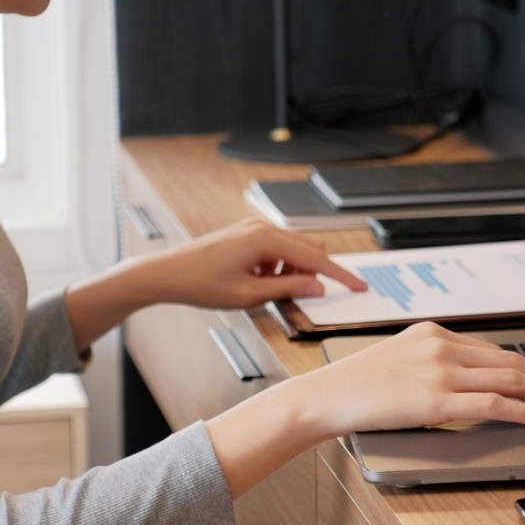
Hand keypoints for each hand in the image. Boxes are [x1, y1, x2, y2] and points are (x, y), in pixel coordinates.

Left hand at [138, 218, 366, 309]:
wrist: (167, 273)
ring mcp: (253, 229)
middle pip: (309, 247)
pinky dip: (277, 267)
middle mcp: (262, 228)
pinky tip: (258, 283)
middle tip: (308, 296)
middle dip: (314, 272)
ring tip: (268, 292)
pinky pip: (276, 249)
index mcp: (265, 239)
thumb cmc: (201, 283)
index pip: (316, 258)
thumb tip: (316, 287)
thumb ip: (287, 289)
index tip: (358, 286)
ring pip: (293, 249)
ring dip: (292, 271)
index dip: (339, 275)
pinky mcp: (246, 235)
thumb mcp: (249, 294)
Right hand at [298, 322, 524, 433]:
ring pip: (508, 379)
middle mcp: (440, 346)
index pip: (492, 349)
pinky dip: (521, 410)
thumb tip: (469, 380)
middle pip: (509, 361)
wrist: (326, 395)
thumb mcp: (399, 358)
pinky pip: (492, 404)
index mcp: (432, 333)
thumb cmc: (356, 384)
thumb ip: (433, 361)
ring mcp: (440, 372)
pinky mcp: (436, 401)